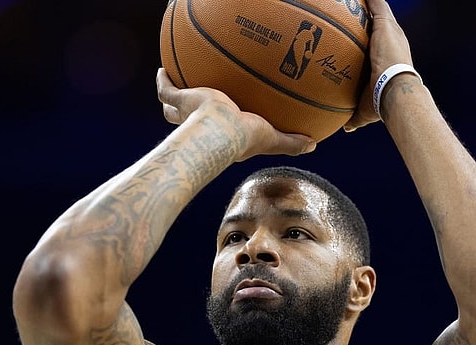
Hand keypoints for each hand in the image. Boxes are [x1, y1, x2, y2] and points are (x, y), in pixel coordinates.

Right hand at [156, 68, 315, 159]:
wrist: (221, 130)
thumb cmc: (243, 137)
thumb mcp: (271, 138)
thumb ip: (290, 142)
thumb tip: (312, 144)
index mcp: (218, 135)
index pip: (214, 134)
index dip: (213, 131)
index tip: (213, 127)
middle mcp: (198, 126)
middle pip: (184, 123)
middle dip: (181, 116)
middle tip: (184, 107)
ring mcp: (186, 113)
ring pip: (171, 108)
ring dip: (170, 99)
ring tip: (171, 86)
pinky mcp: (180, 99)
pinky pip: (166, 89)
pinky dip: (163, 80)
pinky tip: (163, 70)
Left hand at [344, 0, 414, 130]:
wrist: (395, 92)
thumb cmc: (383, 103)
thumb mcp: (366, 110)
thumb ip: (355, 116)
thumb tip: (347, 127)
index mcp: (390, 57)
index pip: (378, 44)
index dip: (370, 39)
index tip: (358, 38)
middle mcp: (393, 41)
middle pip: (379, 24)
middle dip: (368, 19)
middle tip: (352, 14)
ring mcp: (391, 31)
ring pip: (378, 11)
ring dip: (367, 6)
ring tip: (351, 2)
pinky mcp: (386, 24)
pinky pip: (376, 4)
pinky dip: (368, 0)